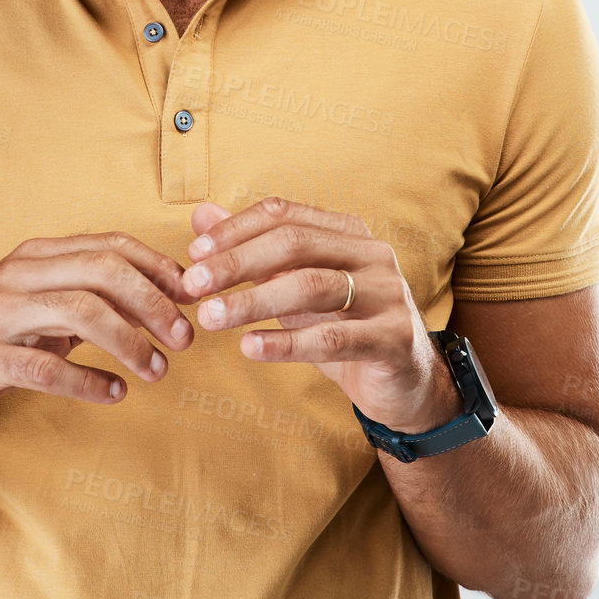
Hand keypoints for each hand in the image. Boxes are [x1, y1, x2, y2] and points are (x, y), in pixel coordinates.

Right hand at [0, 232, 196, 432]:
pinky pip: (47, 368)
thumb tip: (167, 299)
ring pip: (80, 312)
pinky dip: (89, 382)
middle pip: (102, 272)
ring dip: (129, 343)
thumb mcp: (45, 307)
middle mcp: (19, 275)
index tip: (192, 295)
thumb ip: (96, 297)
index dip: (158, 267)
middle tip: (183, 337)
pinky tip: (115, 394)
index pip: (111, 245)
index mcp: (38, 255)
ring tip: (157, 371)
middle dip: (152, 303)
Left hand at [183, 197, 460, 433]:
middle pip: (295, 244)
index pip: (284, 215)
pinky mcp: (393, 338)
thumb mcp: (294, 287)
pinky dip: (287, 342)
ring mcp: (388, 294)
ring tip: (210, 317)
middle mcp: (372, 254)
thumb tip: (200, 216)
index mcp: (347, 232)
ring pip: (312, 287)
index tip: (193, 253)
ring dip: (253, 301)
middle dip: (238, 262)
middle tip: (193, 284)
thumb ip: (252, 251)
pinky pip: (333, 337)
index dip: (236, 230)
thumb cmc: (343, 327)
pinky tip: (249, 347)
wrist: (404, 383)